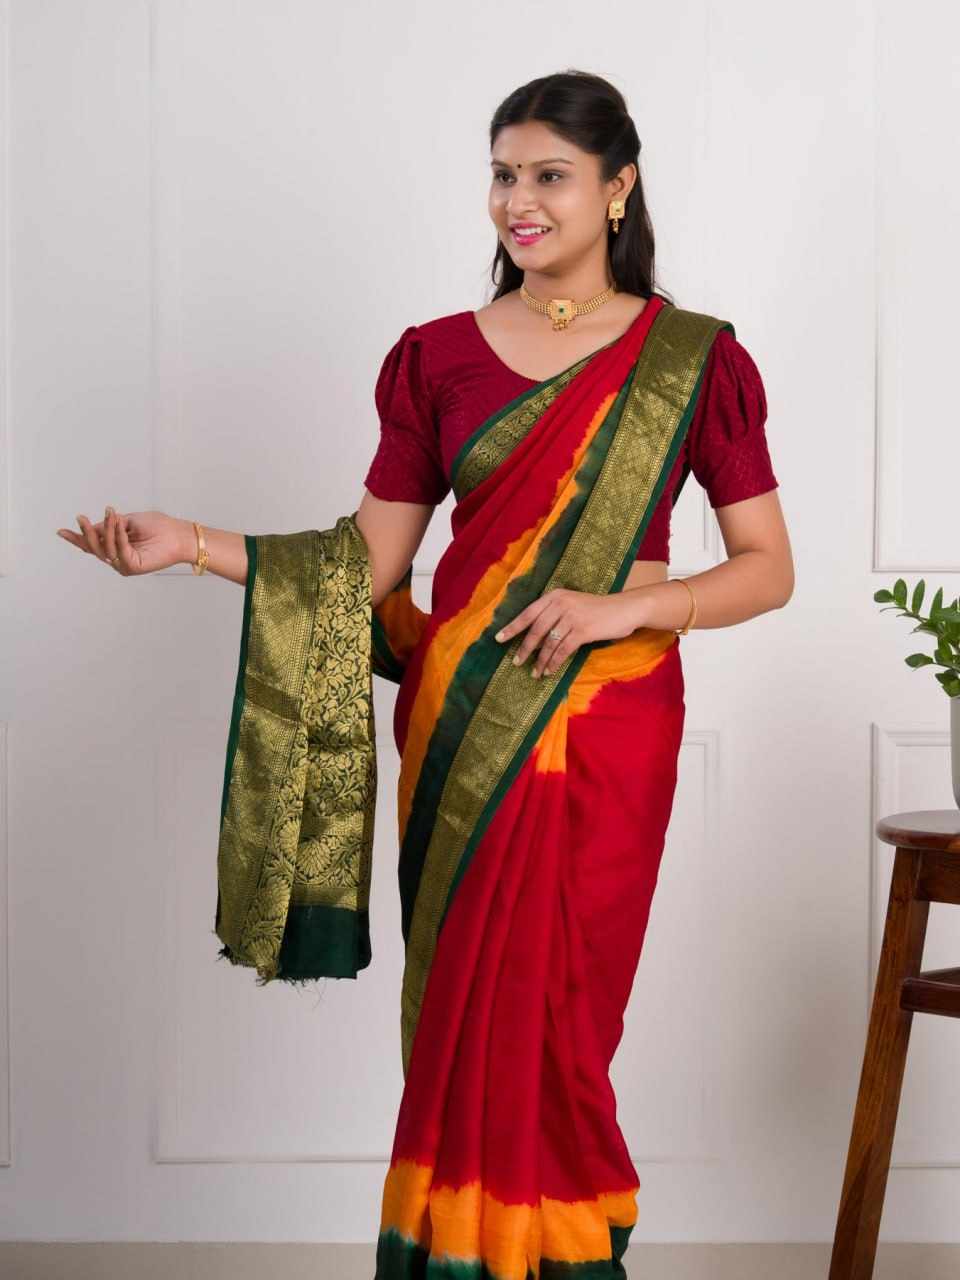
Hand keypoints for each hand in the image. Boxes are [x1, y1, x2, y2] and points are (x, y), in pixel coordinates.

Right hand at [56, 507, 192, 575]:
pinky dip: (118, 535)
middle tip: (81, 518)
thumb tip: (91, 526)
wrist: (179, 534)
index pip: (93, 544)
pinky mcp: (133, 567)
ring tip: (110, 513)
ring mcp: (125, 565)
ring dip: (106, 530)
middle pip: (94, 549)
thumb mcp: (127, 521)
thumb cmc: (159, 526)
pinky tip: (119, 521)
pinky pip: (119, 550)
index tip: (61, 531)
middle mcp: (119, 559)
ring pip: (105, 549)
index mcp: (117, 548)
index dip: (77, 538)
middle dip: (86, 533)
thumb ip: (109, 525)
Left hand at [493, 587, 649, 676]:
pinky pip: (562, 650)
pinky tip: (549, 671)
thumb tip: (534, 637)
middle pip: (535, 630)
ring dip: (540, 660)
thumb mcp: (572, 605)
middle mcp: (560, 604)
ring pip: (548, 643)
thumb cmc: (597, 610)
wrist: (624, 608)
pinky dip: (554, 663)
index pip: (528, 613)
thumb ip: (554, 615)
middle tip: (516, 662)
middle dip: (524, 648)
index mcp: (554, 596)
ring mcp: (571, 617)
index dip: (512, 627)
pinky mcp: (582, 631)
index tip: (499, 639)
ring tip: (534, 672)